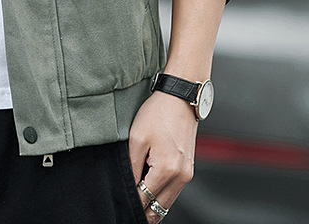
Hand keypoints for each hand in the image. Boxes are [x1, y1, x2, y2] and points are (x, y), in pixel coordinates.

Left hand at [128, 90, 196, 221]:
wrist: (180, 99)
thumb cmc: (158, 113)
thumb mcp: (136, 138)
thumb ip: (132, 167)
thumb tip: (130, 187)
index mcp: (167, 169)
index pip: (145, 199)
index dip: (131, 202)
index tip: (120, 201)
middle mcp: (181, 176)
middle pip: (159, 208)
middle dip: (143, 209)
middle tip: (126, 206)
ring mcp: (187, 174)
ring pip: (167, 202)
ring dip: (152, 201)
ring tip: (137, 194)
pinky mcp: (188, 169)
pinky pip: (173, 190)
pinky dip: (161, 192)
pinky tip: (149, 185)